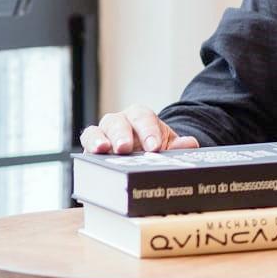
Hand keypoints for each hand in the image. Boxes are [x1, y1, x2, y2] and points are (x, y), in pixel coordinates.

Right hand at [79, 105, 199, 154]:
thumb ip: (180, 145)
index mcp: (140, 117)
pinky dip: (87, 149)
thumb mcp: (169, 146)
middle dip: (121, 134)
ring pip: (96, 131)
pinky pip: (86, 146)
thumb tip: (190, 144)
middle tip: (125, 148)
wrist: (142, 156)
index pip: (143, 118)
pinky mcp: (91, 150)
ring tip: (102, 150)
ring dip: (98, 140)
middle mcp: (119, 122)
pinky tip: (90, 160)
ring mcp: (103, 135)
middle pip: (117, 122)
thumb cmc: (154, 149)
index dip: (148, 131)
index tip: (154, 147)